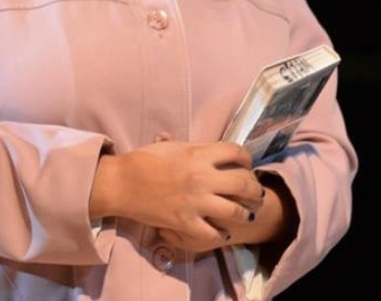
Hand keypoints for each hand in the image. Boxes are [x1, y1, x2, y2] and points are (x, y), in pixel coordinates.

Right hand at [90, 140, 264, 247]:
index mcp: (199, 155)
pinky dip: (222, 234)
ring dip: (246, 213)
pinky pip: (214, 233)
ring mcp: (196, 203)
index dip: (246, 158)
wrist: (124, 183)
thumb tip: (213, 150)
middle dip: (255, 189)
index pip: (236, 152)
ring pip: (236, 211)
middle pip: (244, 183)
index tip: (246, 163)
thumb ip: (196, 148)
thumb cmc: (146, 159)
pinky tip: (224, 232)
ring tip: (247, 214)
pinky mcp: (186, 223)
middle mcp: (203, 178)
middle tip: (256, 193)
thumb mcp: (173, 146)